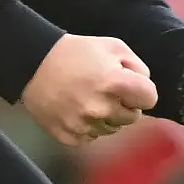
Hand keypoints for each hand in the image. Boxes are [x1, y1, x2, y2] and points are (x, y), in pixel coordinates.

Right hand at [23, 34, 158, 147]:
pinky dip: (88, 127)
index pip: (150, 99)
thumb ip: (138, 67)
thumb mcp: (113, 46)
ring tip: (90, 99)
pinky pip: (91, 137)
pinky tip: (77, 110)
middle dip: (125, 104)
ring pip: (112, 129)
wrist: (33, 64)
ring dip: (107, 117)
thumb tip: (145, 87)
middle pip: (133, 117)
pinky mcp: (69, 137)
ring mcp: (85, 125)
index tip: (130, 86)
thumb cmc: (76, 52)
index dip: (143, 91)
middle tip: (107, 91)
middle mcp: (102, 108)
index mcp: (115, 83)